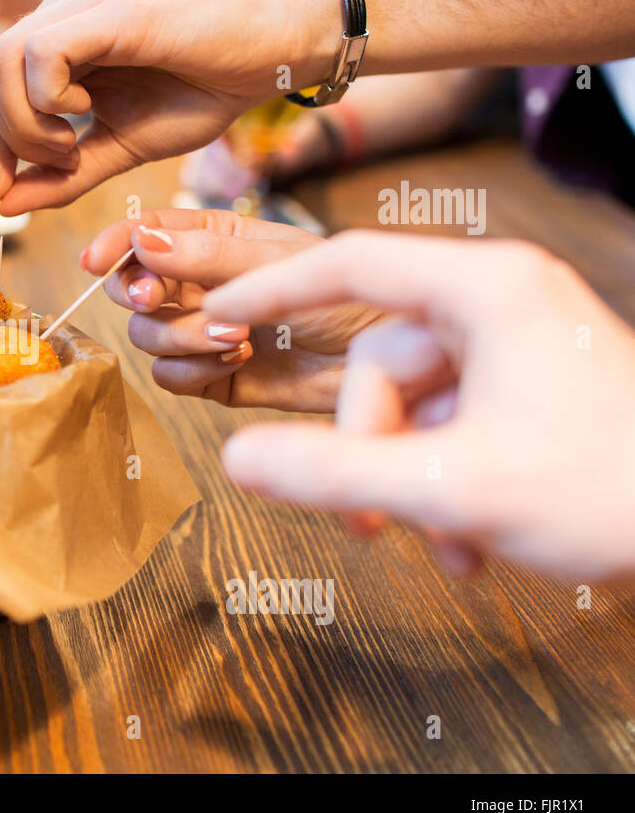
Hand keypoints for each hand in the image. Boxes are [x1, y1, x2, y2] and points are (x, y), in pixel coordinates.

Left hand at [0, 0, 339, 212]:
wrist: (264, 63)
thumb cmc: (199, 95)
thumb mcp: (119, 152)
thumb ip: (63, 178)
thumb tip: (4, 205)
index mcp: (57, 46)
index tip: (3, 190)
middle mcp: (59, 16)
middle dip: (3, 141)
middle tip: (53, 167)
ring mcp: (79, 7)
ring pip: (0, 63)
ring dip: (27, 123)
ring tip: (74, 144)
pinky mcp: (107, 11)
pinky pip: (41, 55)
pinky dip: (49, 99)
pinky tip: (87, 112)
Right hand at [84, 210, 384, 410]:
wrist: (396, 364)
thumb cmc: (355, 295)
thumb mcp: (281, 265)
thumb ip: (207, 259)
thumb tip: (144, 244)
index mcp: (215, 242)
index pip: (146, 234)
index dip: (117, 244)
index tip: (96, 260)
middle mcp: (203, 285)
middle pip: (135, 287)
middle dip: (142, 294)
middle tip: (161, 298)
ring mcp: (206, 334)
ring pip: (148, 336)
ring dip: (181, 336)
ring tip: (236, 337)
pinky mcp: (215, 380)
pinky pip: (171, 378)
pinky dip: (192, 371)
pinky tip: (236, 361)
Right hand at [205, 232, 634, 581]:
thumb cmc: (609, 488)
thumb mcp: (450, 486)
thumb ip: (331, 472)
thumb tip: (235, 459)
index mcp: (485, 290)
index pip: (348, 265)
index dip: (272, 291)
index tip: (215, 315)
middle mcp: (502, 303)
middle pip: (381, 361)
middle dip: (371, 449)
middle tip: (376, 523)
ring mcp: (520, 345)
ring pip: (414, 403)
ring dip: (412, 482)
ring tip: (450, 547)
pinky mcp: (534, 387)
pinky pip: (454, 423)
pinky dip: (448, 482)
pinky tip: (475, 543)